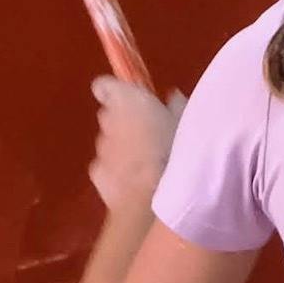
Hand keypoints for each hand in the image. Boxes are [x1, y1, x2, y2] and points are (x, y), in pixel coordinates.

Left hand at [89, 75, 182, 214]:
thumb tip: (173, 96)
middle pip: (110, 116)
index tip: (128, 98)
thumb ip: (176, 106)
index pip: (103, 86)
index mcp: (126, 100)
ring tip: (147, 162)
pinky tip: (137, 181)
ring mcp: (100, 149)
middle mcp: (107, 121)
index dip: (113, 91)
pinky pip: (107, 166)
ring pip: (109, 143)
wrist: (152, 197)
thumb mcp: (186, 123)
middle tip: (148, 133)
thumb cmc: (174, 150)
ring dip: (123, 148)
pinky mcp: (97, 174)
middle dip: (125, 122)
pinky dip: (118, 170)